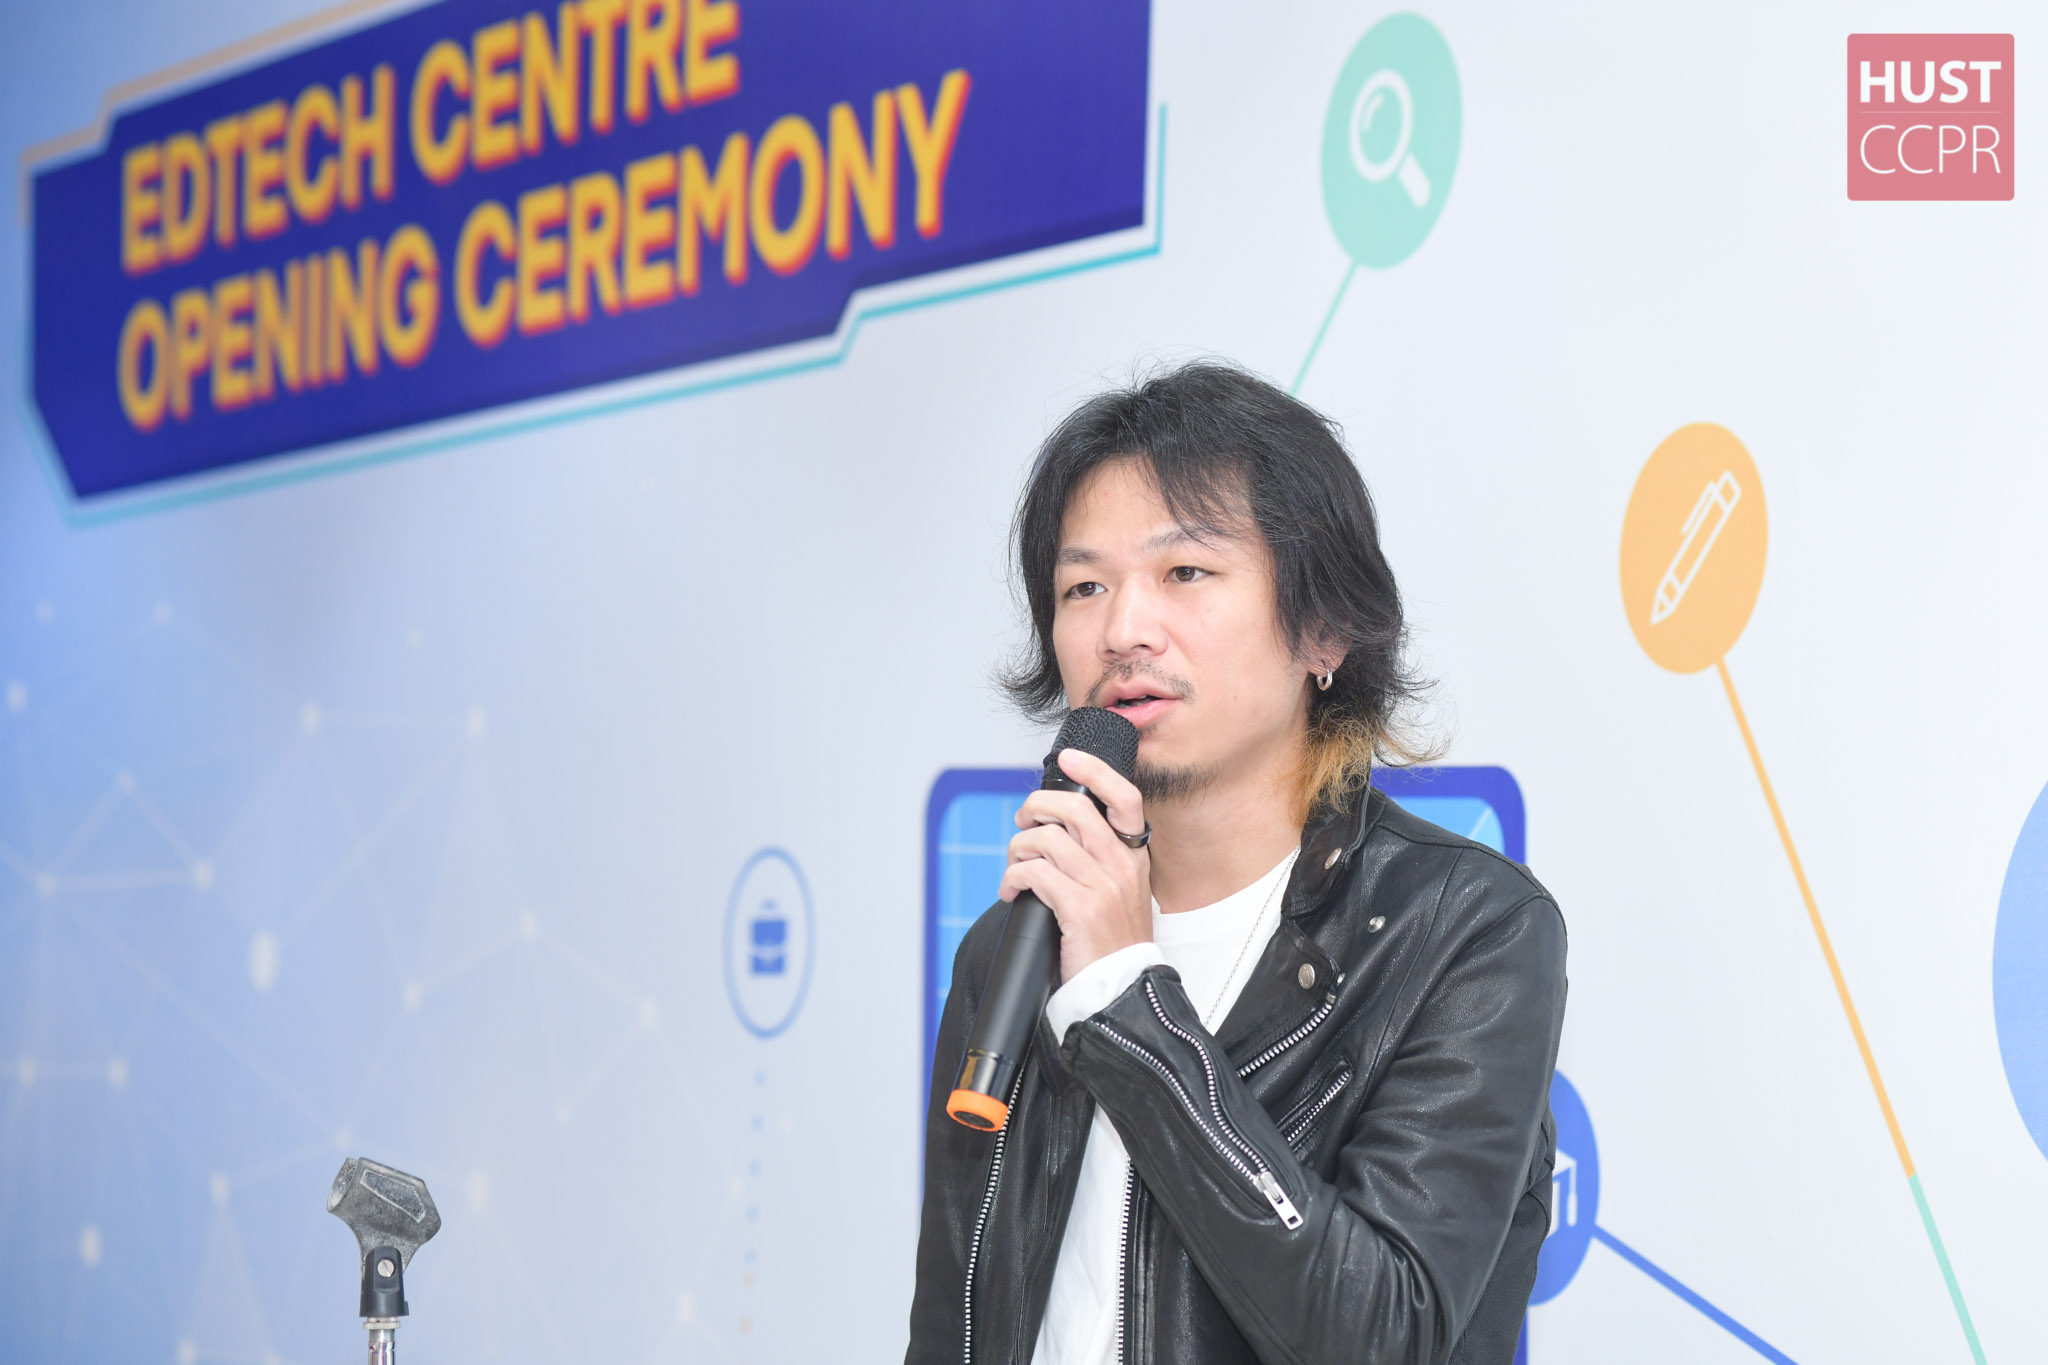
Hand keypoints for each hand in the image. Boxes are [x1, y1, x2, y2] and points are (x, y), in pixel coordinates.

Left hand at [997, 748, 1151, 982]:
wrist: (1122, 988)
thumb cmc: (1112, 941)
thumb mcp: (1120, 891)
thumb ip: (1098, 857)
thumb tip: (1056, 825)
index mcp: (1133, 856)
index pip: (1124, 797)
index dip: (1094, 771)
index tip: (1069, 758)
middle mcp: (1122, 865)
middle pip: (1075, 809)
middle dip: (1037, 806)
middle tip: (1023, 820)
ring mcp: (1102, 886)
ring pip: (1047, 839)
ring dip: (1018, 847)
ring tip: (1014, 866)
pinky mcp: (1079, 908)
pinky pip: (1035, 873)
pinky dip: (1013, 878)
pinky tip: (1011, 890)